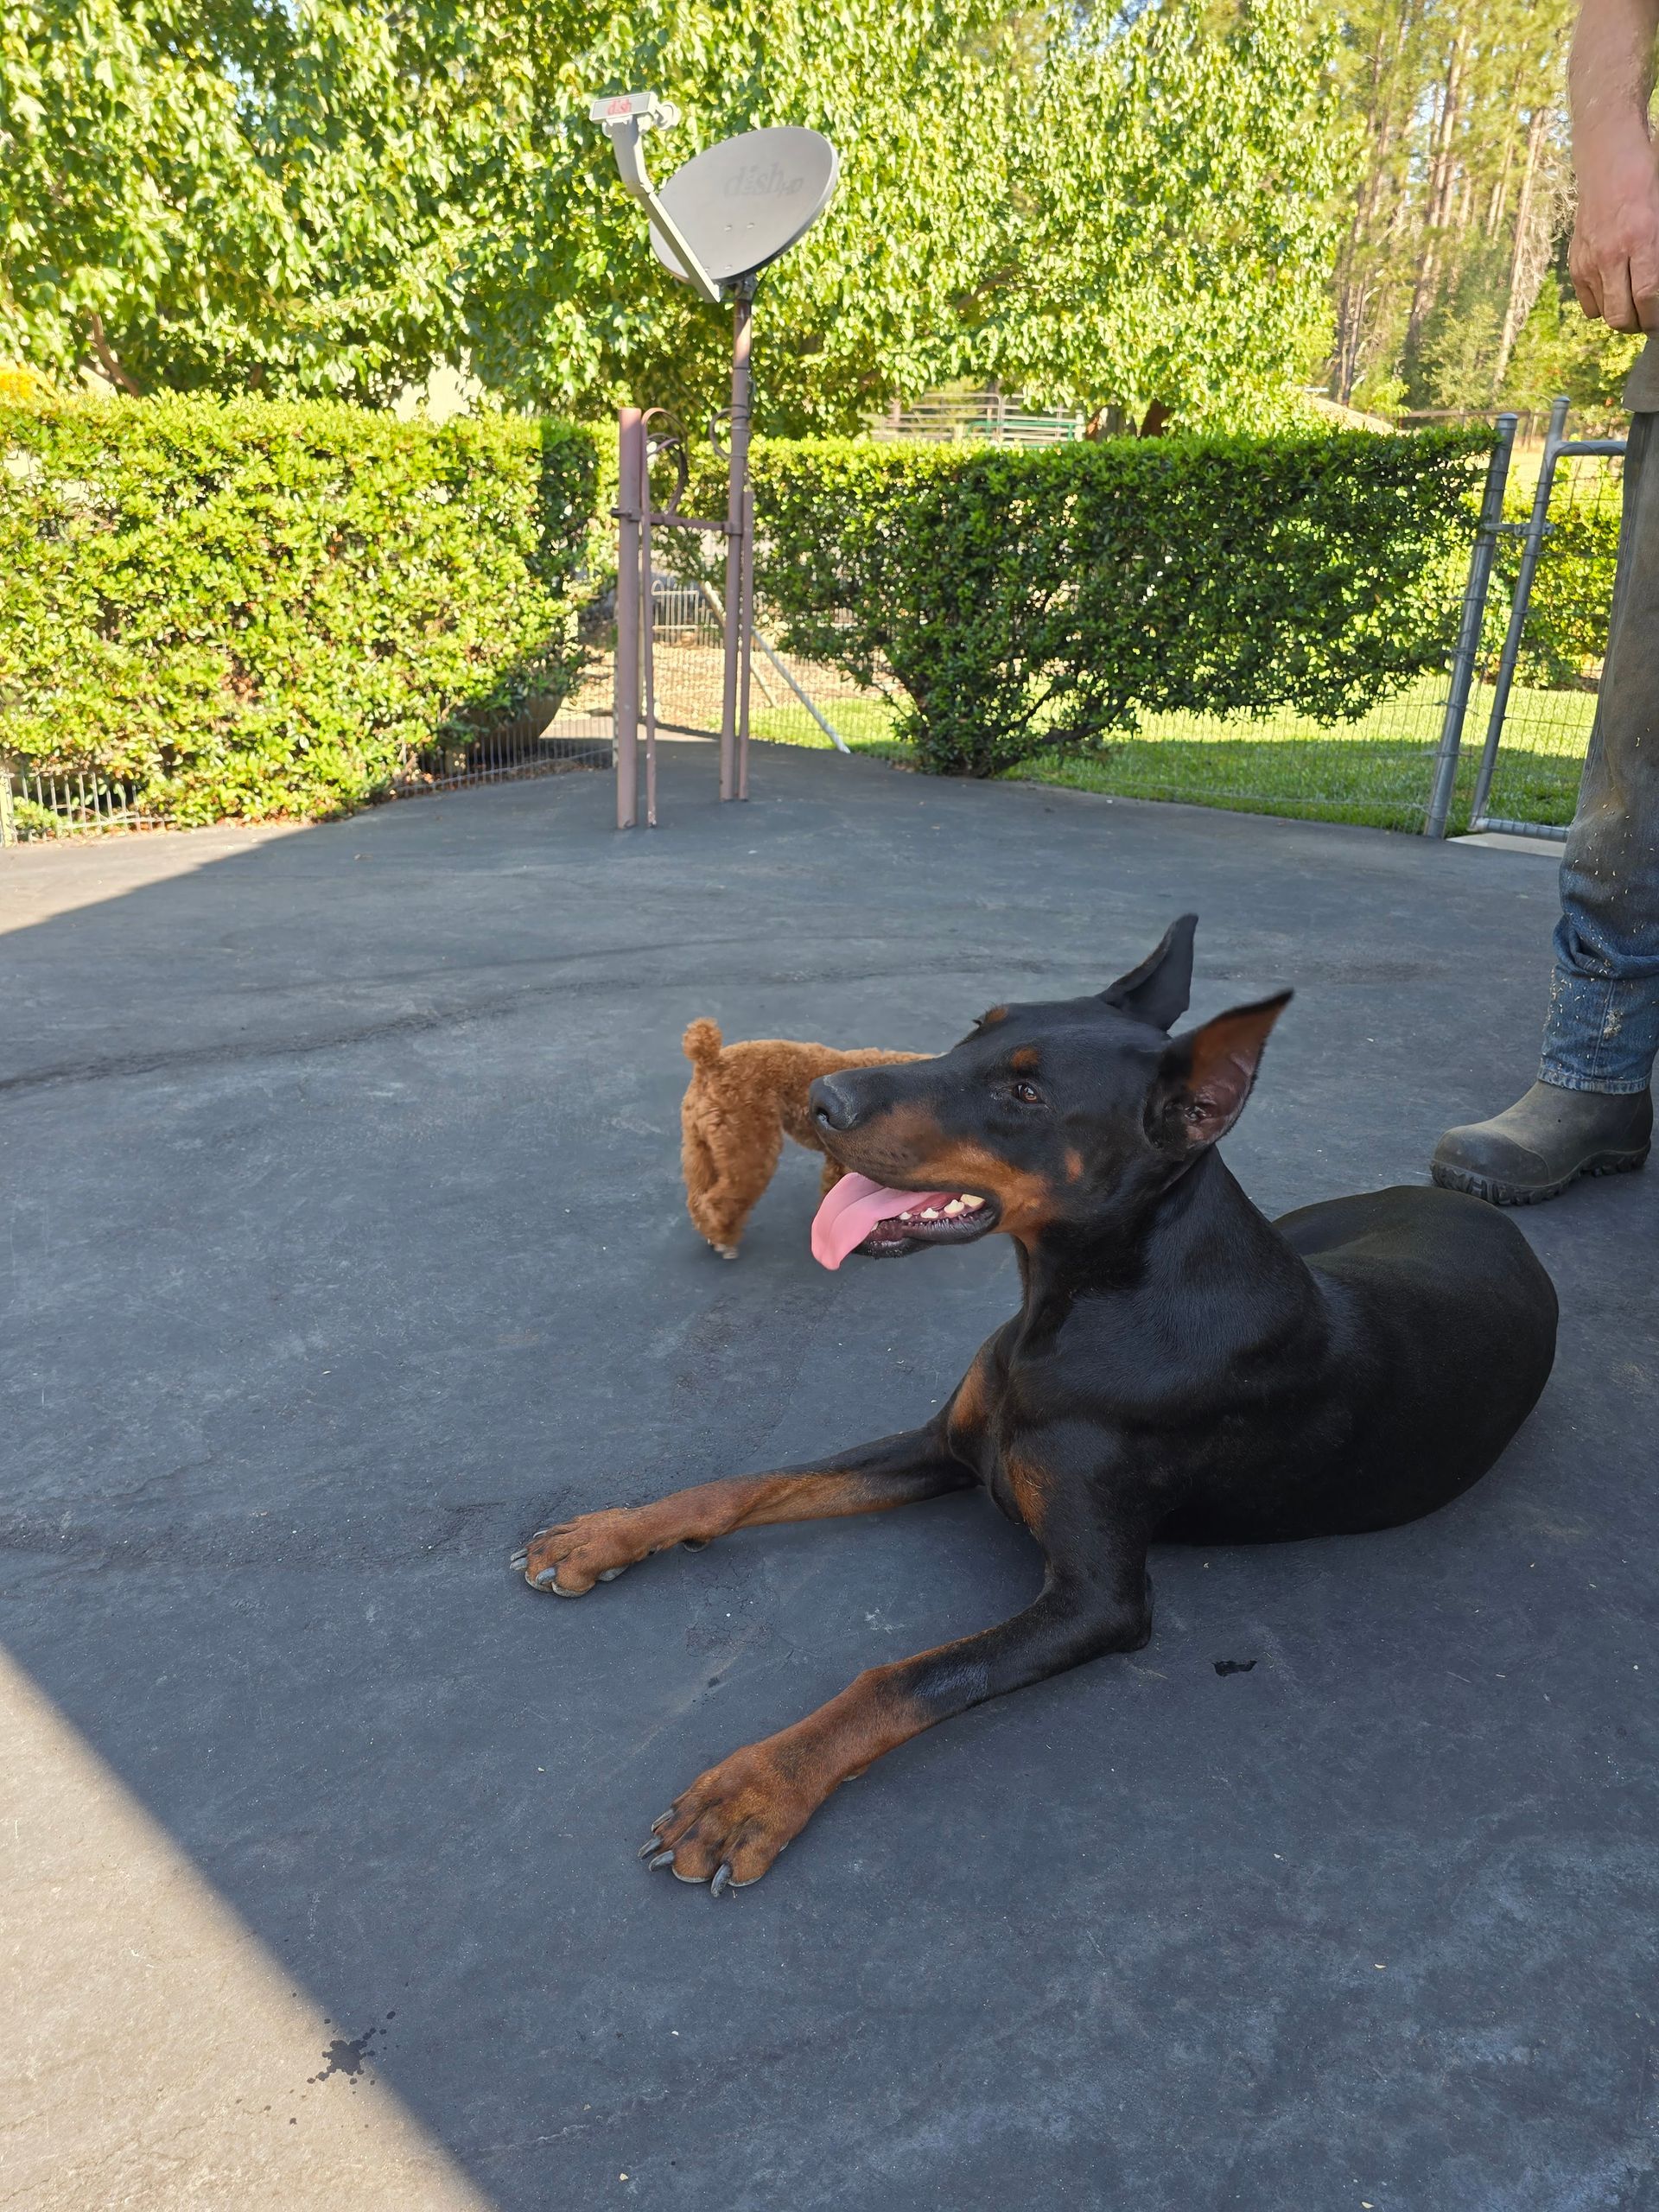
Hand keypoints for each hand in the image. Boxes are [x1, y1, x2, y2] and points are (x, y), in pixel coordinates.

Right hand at [1570, 135, 1658, 331]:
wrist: (1609, 162)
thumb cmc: (1647, 181)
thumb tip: (1658, 288)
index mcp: (1641, 239)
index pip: (1648, 297)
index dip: (1655, 319)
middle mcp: (1612, 254)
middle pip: (1621, 315)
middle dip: (1638, 325)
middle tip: (1649, 320)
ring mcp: (1590, 260)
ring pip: (1604, 313)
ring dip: (1620, 315)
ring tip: (1632, 306)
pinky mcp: (1576, 262)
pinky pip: (1587, 303)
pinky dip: (1601, 305)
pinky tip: (1614, 291)